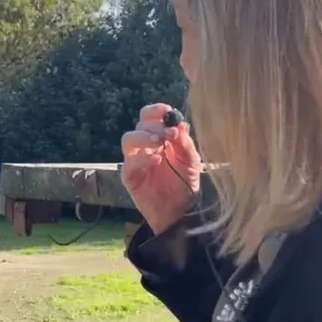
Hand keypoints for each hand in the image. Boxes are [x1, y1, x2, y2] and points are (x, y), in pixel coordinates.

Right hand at [121, 103, 201, 234]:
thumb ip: (185, 143)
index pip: (149, 116)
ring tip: (160, 143)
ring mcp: (135, 160)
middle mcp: (144, 145)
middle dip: (154, 126)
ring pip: (128, 138)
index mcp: (159, 137)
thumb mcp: (192, 161)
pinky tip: (157, 160)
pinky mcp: (130, 176)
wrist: (181, 211)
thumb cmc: (185, 183)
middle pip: (140, 124)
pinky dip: (142, 158)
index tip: (166, 111)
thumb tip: (179, 124)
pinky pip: (129, 162)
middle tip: (168, 134)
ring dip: (144, 137)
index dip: (155, 110)